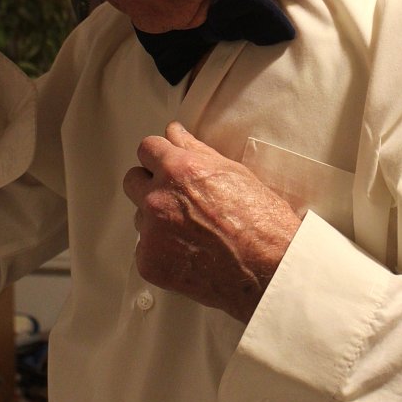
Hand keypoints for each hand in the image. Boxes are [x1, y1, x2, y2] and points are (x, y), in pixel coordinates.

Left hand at [123, 121, 302, 322]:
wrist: (268, 267)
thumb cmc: (261, 221)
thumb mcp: (233, 172)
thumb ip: (196, 150)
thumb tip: (176, 134)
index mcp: (178, 169)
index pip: (146, 148)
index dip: (159, 156)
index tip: (165, 163)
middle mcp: (158, 198)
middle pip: (132, 180)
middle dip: (150, 184)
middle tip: (176, 197)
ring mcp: (151, 232)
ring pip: (140, 216)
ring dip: (156, 219)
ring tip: (191, 230)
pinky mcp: (149, 262)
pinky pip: (144, 248)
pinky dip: (161, 250)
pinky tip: (189, 252)